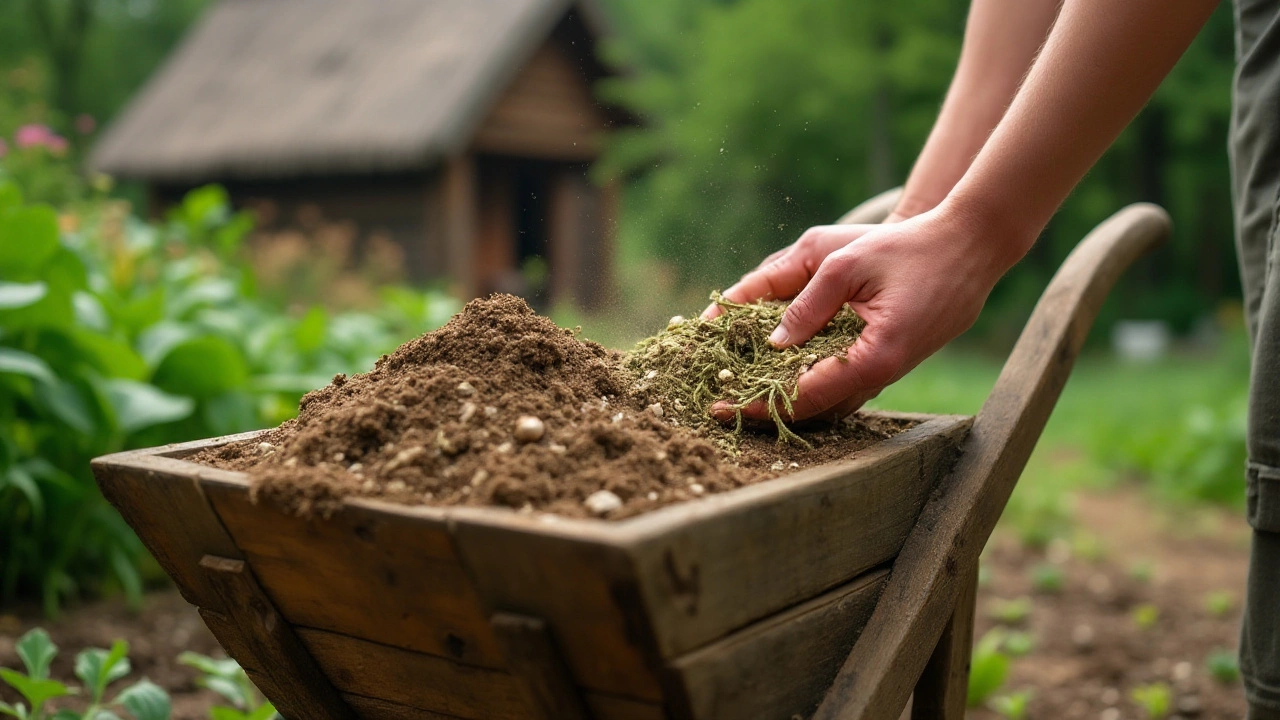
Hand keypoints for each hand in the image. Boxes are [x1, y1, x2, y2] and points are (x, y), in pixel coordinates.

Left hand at [708, 202, 1024, 421]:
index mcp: (873, 359)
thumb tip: (772, 343)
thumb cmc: (907, 249)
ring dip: (782, 400)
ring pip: (826, 403)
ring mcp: (885, 374)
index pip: (803, 396)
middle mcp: (880, 376)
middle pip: (812, 410)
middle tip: (716, 405)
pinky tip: (774, 371)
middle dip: (761, 409)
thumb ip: (806, 304)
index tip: (717, 406)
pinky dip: (805, 384)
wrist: (966, 248)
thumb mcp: (846, 263)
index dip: (755, 403)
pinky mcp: (885, 363)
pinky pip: (838, 386)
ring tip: (737, 390)